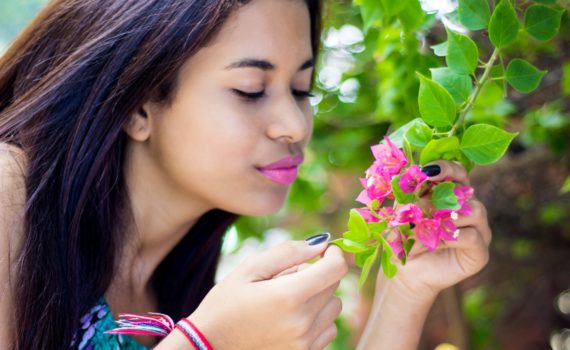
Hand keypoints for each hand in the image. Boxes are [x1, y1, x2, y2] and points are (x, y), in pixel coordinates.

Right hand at [187, 240, 347, 349]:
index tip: (326, 250)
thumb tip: (321, 242)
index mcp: (288, 296)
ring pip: (334, 308)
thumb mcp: (250, 269)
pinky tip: (292, 317)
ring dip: (320, 297)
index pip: (335, 270)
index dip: (334, 254)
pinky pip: (328, 330)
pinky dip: (317, 319)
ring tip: (289, 299)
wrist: (209, 347)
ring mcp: (304, 343)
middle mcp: (302, 322)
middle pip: (333, 286)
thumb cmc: (225, 304)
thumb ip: (288, 252)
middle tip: (288, 276)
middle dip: (318, 273)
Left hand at [380, 160, 491, 301]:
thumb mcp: (404, 213)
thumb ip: (411, 194)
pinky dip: (452, 237)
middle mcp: (469, 209)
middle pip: (467, 190)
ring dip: (448, 217)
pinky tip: (437, 242)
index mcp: (451, 195)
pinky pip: (473, 236)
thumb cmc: (405, 238)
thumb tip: (415, 174)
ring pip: (475, 211)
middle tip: (424, 206)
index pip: (457, 172)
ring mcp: (479, 230)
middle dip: (443, 196)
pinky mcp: (480, 253)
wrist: (406, 271)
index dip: (446, 168)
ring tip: (428, 227)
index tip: (427, 171)